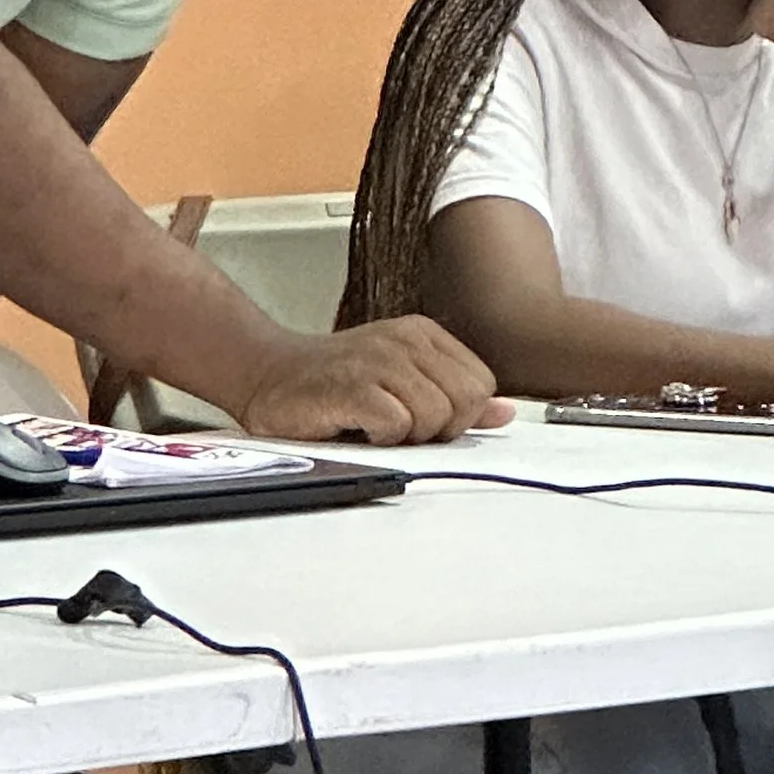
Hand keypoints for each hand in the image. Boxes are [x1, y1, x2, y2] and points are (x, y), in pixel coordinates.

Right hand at [236, 318, 512, 447]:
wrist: (268, 376)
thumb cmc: (334, 384)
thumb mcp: (403, 383)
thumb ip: (455, 397)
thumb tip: (505, 413)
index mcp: (423, 335)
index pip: (481, 384)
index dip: (459, 415)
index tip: (423, 420)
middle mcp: (404, 341)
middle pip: (465, 401)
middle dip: (438, 429)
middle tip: (398, 428)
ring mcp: (378, 360)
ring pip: (434, 415)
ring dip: (405, 436)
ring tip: (373, 425)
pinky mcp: (352, 386)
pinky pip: (396, 425)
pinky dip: (379, 438)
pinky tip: (356, 427)